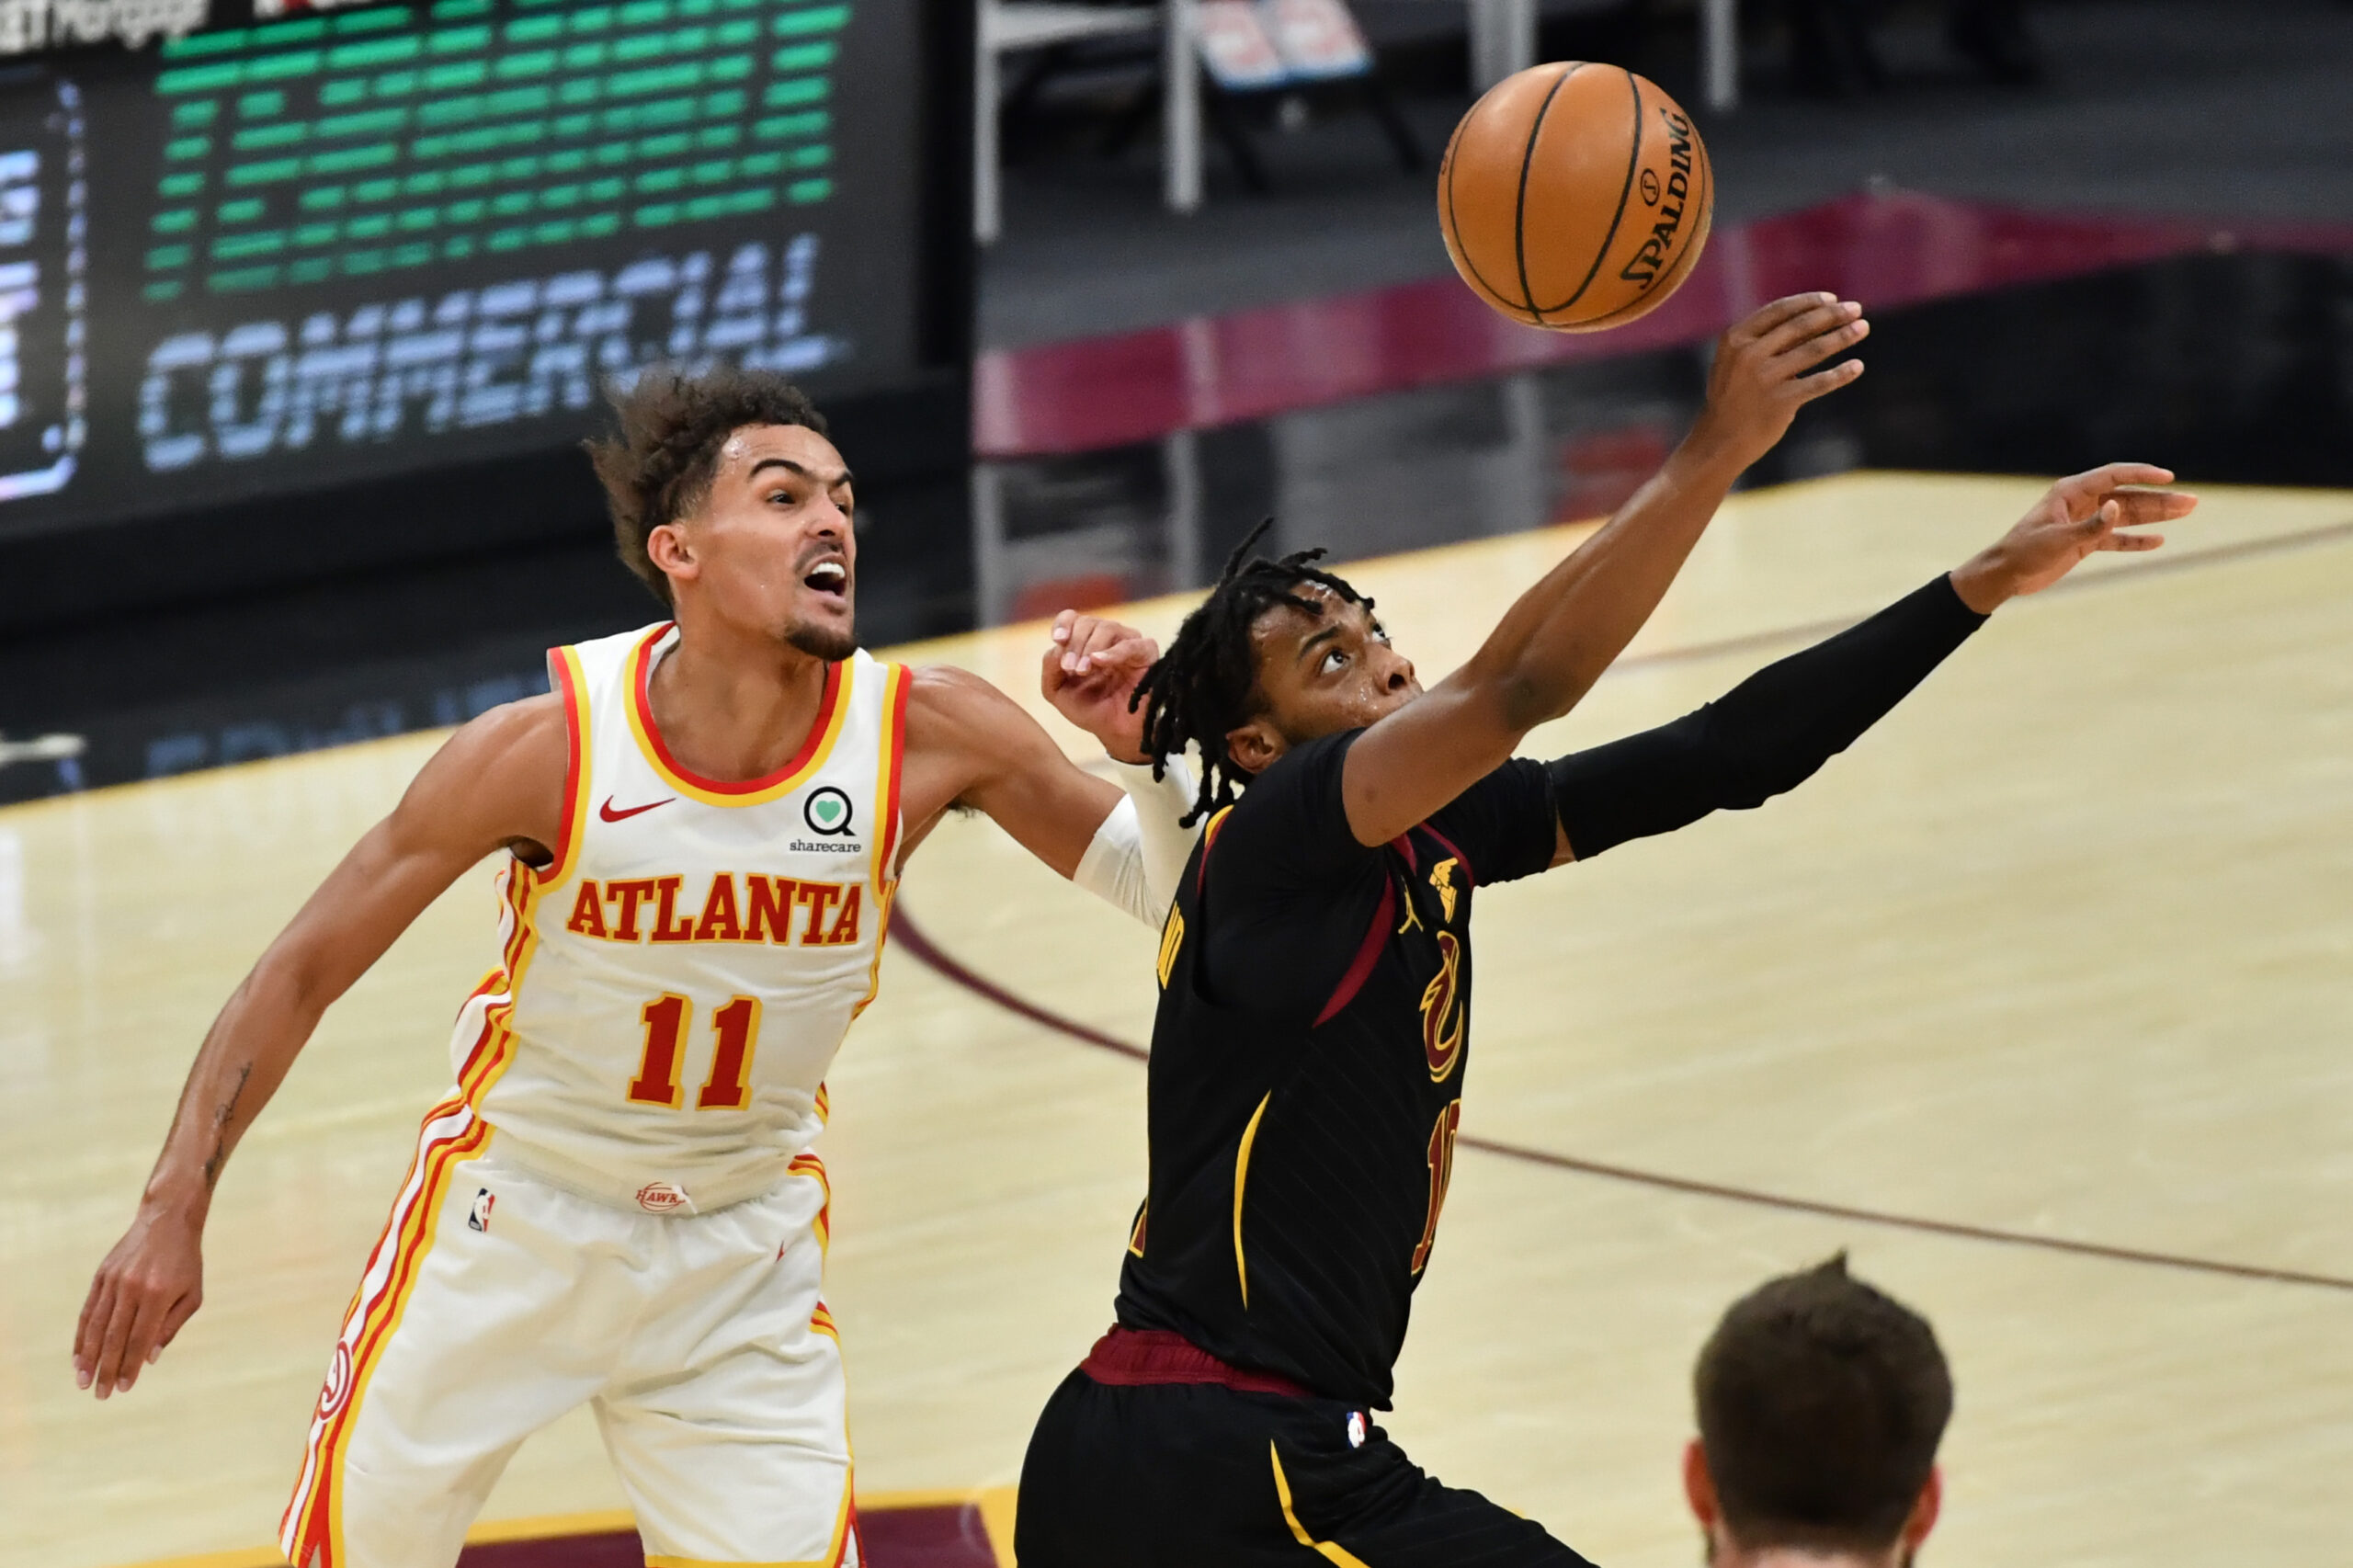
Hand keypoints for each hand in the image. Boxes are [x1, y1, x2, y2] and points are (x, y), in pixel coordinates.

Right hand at [74, 1201, 204, 1399]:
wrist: (167, 1221)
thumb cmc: (185, 1262)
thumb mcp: (192, 1294)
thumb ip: (171, 1327)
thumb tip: (150, 1359)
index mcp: (158, 1294)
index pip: (140, 1338)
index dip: (130, 1365)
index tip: (123, 1387)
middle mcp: (133, 1288)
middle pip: (114, 1337)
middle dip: (106, 1368)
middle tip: (100, 1394)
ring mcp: (114, 1281)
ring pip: (96, 1326)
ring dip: (88, 1357)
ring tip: (83, 1381)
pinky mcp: (101, 1275)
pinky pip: (88, 1311)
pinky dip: (81, 1336)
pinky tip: (78, 1356)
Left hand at [1041, 610, 1158, 764]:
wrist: (1115, 731)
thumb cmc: (1089, 708)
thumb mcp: (1057, 691)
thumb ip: (1050, 667)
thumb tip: (1056, 646)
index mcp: (1085, 641)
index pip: (1072, 618)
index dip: (1063, 624)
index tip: (1057, 640)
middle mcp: (1107, 637)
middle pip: (1088, 622)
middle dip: (1074, 645)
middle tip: (1070, 669)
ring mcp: (1128, 642)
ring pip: (1108, 628)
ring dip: (1090, 648)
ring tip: (1082, 672)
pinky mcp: (1147, 654)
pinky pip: (1132, 644)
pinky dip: (1113, 651)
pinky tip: (1099, 662)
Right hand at [1685, 293, 1869, 473]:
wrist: (1719, 440)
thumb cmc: (1734, 397)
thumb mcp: (1737, 362)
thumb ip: (1765, 340)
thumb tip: (1813, 318)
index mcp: (1736, 338)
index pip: (1780, 311)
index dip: (1810, 302)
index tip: (1833, 300)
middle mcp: (1748, 354)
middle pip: (1800, 326)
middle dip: (1833, 315)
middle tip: (1857, 309)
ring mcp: (1764, 378)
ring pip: (1814, 350)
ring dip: (1843, 337)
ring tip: (1863, 328)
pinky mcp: (1780, 402)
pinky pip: (1818, 383)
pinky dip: (1841, 374)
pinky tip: (1857, 366)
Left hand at [1949, 463, 2197, 611]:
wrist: (2004, 575)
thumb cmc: (2023, 552)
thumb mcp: (2057, 540)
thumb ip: (2090, 526)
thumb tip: (2118, 508)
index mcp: (2071, 492)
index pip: (2114, 476)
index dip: (2142, 474)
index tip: (2169, 478)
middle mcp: (2081, 503)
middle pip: (2128, 496)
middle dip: (2160, 498)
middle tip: (2192, 502)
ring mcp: (2084, 522)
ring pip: (2126, 516)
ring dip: (2155, 516)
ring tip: (2186, 513)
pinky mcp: (2084, 542)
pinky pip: (2116, 539)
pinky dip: (2135, 540)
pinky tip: (2158, 541)